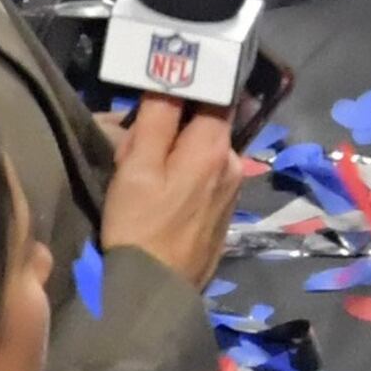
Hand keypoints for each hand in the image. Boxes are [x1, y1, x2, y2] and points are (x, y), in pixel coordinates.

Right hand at [97, 96, 241, 291]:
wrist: (152, 293)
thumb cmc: (139, 227)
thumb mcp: (136, 168)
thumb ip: (157, 119)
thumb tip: (172, 77)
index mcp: (215, 146)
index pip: (213, 94)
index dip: (188, 86)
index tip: (162, 89)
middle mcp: (234, 163)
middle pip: (206, 125)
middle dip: (174, 127)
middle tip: (136, 148)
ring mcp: (233, 191)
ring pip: (204, 153)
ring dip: (177, 154)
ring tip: (144, 179)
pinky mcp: (224, 213)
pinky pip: (206, 179)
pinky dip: (185, 177)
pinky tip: (160, 199)